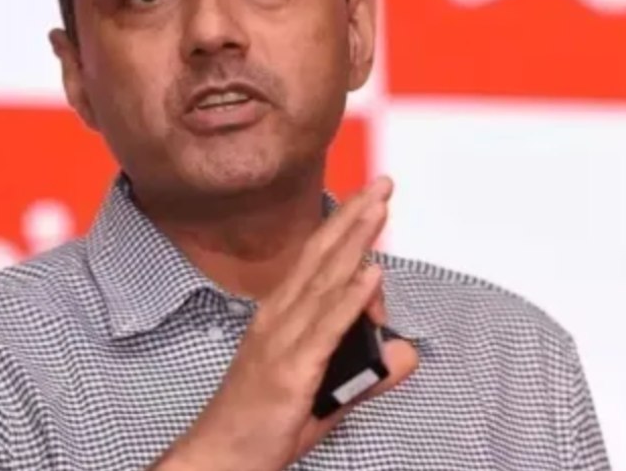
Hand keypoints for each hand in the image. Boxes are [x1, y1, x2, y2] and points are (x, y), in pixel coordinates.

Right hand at [154, 177, 419, 470]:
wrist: (218, 457)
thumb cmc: (263, 422)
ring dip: (356, 242)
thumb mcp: (324, 389)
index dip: (344, 225)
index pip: (317, 260)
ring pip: (326, 281)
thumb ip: (369, 371)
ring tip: (381, 209)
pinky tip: (372, 273)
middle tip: (384, 182)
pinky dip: (350, 298)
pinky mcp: (291, 369)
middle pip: (323, 256)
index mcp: (282, 315)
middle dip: (355, 216)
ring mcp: (283, 341)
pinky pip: (326, 327)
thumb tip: (407, 353)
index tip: (370, 196)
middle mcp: (280, 317)